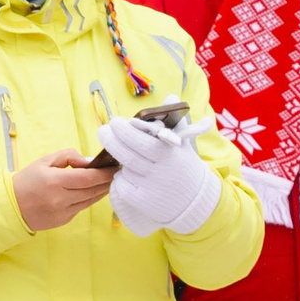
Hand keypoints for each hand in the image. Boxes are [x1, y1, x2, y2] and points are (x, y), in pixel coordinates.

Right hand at [11, 149, 112, 231]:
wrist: (11, 206)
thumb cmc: (28, 180)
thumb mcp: (44, 161)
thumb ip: (68, 157)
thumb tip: (89, 162)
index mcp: (55, 181)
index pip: (88, 178)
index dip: (104, 173)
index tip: (115, 167)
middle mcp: (60, 199)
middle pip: (93, 190)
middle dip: (107, 181)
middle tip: (116, 173)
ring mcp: (63, 212)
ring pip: (90, 200)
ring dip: (102, 191)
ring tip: (108, 181)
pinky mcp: (64, 220)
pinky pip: (82, 207)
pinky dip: (89, 198)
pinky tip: (93, 191)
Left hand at [100, 112, 221, 237]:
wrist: (195, 201)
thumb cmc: (184, 166)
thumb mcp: (183, 144)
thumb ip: (174, 122)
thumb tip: (172, 98)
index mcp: (170, 154)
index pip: (142, 140)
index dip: (125, 131)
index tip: (115, 122)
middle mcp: (161, 172)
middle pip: (127, 155)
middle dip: (111, 140)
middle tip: (104, 131)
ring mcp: (152, 188)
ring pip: (123, 170)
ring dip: (119, 161)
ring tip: (123, 154)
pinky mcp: (143, 202)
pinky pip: (121, 186)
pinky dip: (120, 179)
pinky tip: (129, 175)